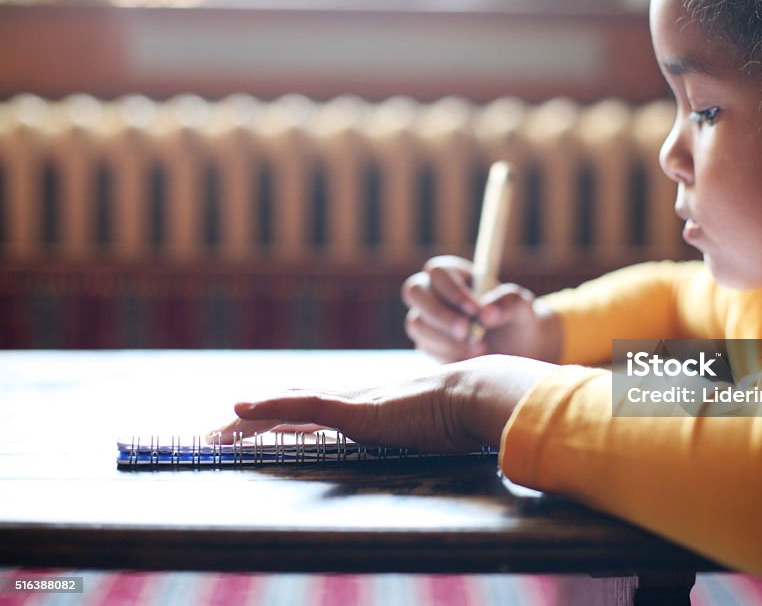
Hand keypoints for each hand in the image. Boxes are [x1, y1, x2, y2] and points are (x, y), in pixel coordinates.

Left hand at [211, 355, 554, 451]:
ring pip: (286, 406)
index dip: (278, 417)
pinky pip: (304, 407)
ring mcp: (351, 402)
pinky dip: (270, 407)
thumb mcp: (430, 427)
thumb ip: (416, 430)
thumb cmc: (462, 413)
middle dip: (249, 421)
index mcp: (366, 405)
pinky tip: (242, 409)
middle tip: (212, 435)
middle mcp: (351, 399)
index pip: (310, 411)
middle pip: (289, 405)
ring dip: (247, 420)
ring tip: (212, 433)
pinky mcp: (355, 410)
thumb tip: (420, 439)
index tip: (249, 429)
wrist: (477, 394)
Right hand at [401, 255, 561, 362]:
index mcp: (454, 273)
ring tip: (480, 348)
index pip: (439, 272)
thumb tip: (487, 315)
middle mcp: (434, 292)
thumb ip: (508, 303)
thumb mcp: (522, 307)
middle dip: (439, 313)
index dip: (453, 290)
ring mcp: (426, 318)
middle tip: (466, 331)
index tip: (475, 311)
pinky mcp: (426, 343)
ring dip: (446, 338)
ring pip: (417, 324)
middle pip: (414, 292)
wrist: (515, 350)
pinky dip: (448, 354)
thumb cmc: (516, 320)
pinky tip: (472, 357)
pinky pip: (425, 347)